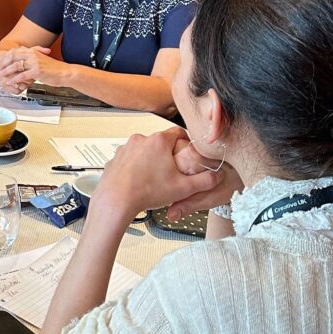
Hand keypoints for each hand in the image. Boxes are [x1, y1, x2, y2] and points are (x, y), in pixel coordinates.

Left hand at [0, 46, 67, 93]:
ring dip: (7, 71)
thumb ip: (31, 59)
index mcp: (33, 51)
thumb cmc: (54, 69)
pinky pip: (22, 75)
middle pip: (13, 56)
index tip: (1, 63)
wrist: (65, 73)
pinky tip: (11, 82)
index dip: (6, 57)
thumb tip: (21, 61)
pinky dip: (15, 79)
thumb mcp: (41, 60)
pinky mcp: (36, 71)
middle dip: (4, 63)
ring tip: (2, 76)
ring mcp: (34, 62)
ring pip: (16, 66)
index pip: (15, 51)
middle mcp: (33, 55)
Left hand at [93, 130, 227, 220]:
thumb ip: (205, 180)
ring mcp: (125, 148)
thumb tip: (218, 176)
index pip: (178, 132)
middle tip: (172, 172)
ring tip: (155, 180)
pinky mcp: (115, 158)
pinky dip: (136, 168)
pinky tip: (139, 182)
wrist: (116, 200)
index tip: (187, 152)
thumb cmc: (147, 191)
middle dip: (167, 155)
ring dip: (150, 161)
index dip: (185, 142)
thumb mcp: (184, 188)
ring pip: (144, 151)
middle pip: (160, 143)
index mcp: (158, 141)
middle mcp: (140, 140)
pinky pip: (130, 160)